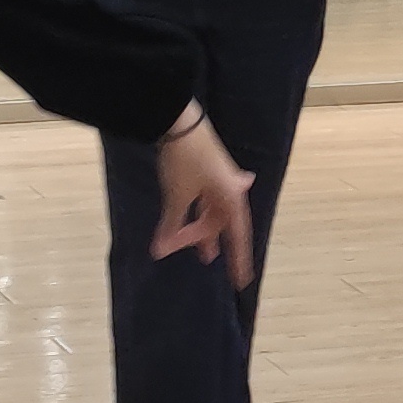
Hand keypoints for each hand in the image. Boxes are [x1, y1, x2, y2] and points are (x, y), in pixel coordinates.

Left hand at [147, 111, 260, 285]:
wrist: (179, 122)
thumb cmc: (184, 160)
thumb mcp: (177, 196)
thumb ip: (171, 226)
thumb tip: (159, 251)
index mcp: (231, 197)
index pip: (238, 235)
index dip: (239, 259)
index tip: (242, 280)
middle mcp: (231, 189)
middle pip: (221, 222)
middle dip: (208, 240)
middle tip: (204, 259)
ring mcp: (219, 180)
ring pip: (212, 211)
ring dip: (200, 227)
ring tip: (194, 245)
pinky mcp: (207, 171)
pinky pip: (204, 199)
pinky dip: (194, 211)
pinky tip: (187, 217)